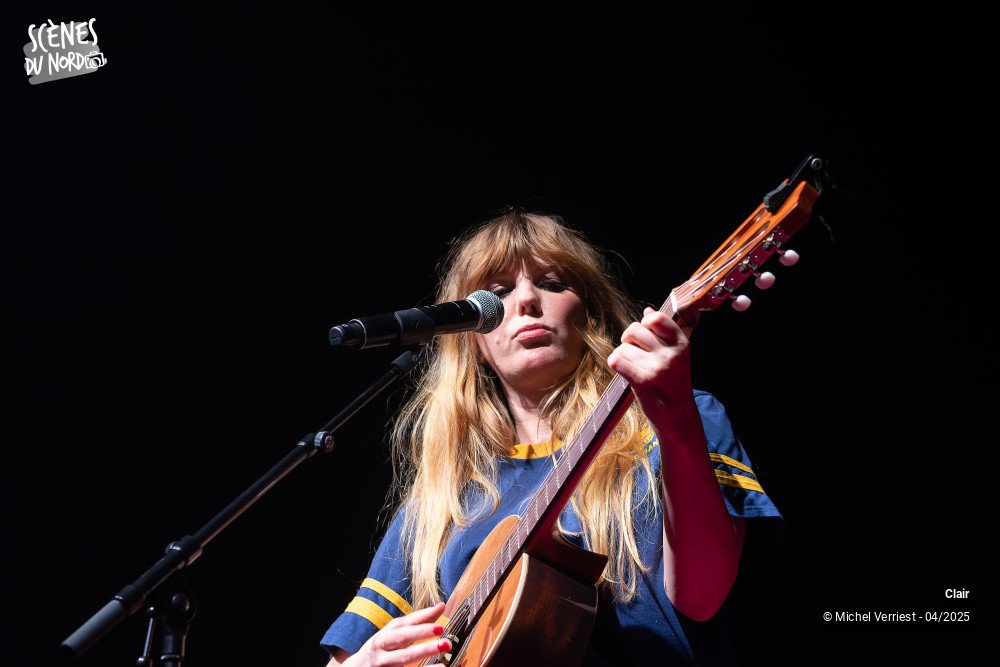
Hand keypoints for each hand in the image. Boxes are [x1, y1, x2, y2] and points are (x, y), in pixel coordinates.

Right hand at [335, 601, 450, 666]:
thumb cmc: (378, 652)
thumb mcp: (390, 637)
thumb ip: (414, 625)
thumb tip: (440, 607)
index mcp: (384, 635)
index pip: (403, 622)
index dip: (421, 615)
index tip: (440, 608)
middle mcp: (381, 647)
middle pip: (402, 637)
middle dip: (421, 632)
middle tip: (442, 629)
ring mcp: (382, 663)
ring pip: (404, 657)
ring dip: (424, 651)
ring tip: (444, 647)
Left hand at [607, 307, 694, 428]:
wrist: (679, 420)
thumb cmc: (675, 387)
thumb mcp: (677, 357)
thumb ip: (663, 334)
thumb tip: (648, 310)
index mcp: (682, 344)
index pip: (656, 318)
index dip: (644, 324)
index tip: (644, 335)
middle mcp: (671, 353)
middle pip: (634, 329)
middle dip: (628, 339)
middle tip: (633, 352)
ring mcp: (658, 367)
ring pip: (623, 347)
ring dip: (622, 356)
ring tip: (633, 368)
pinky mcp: (643, 380)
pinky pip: (616, 360)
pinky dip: (616, 365)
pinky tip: (625, 373)